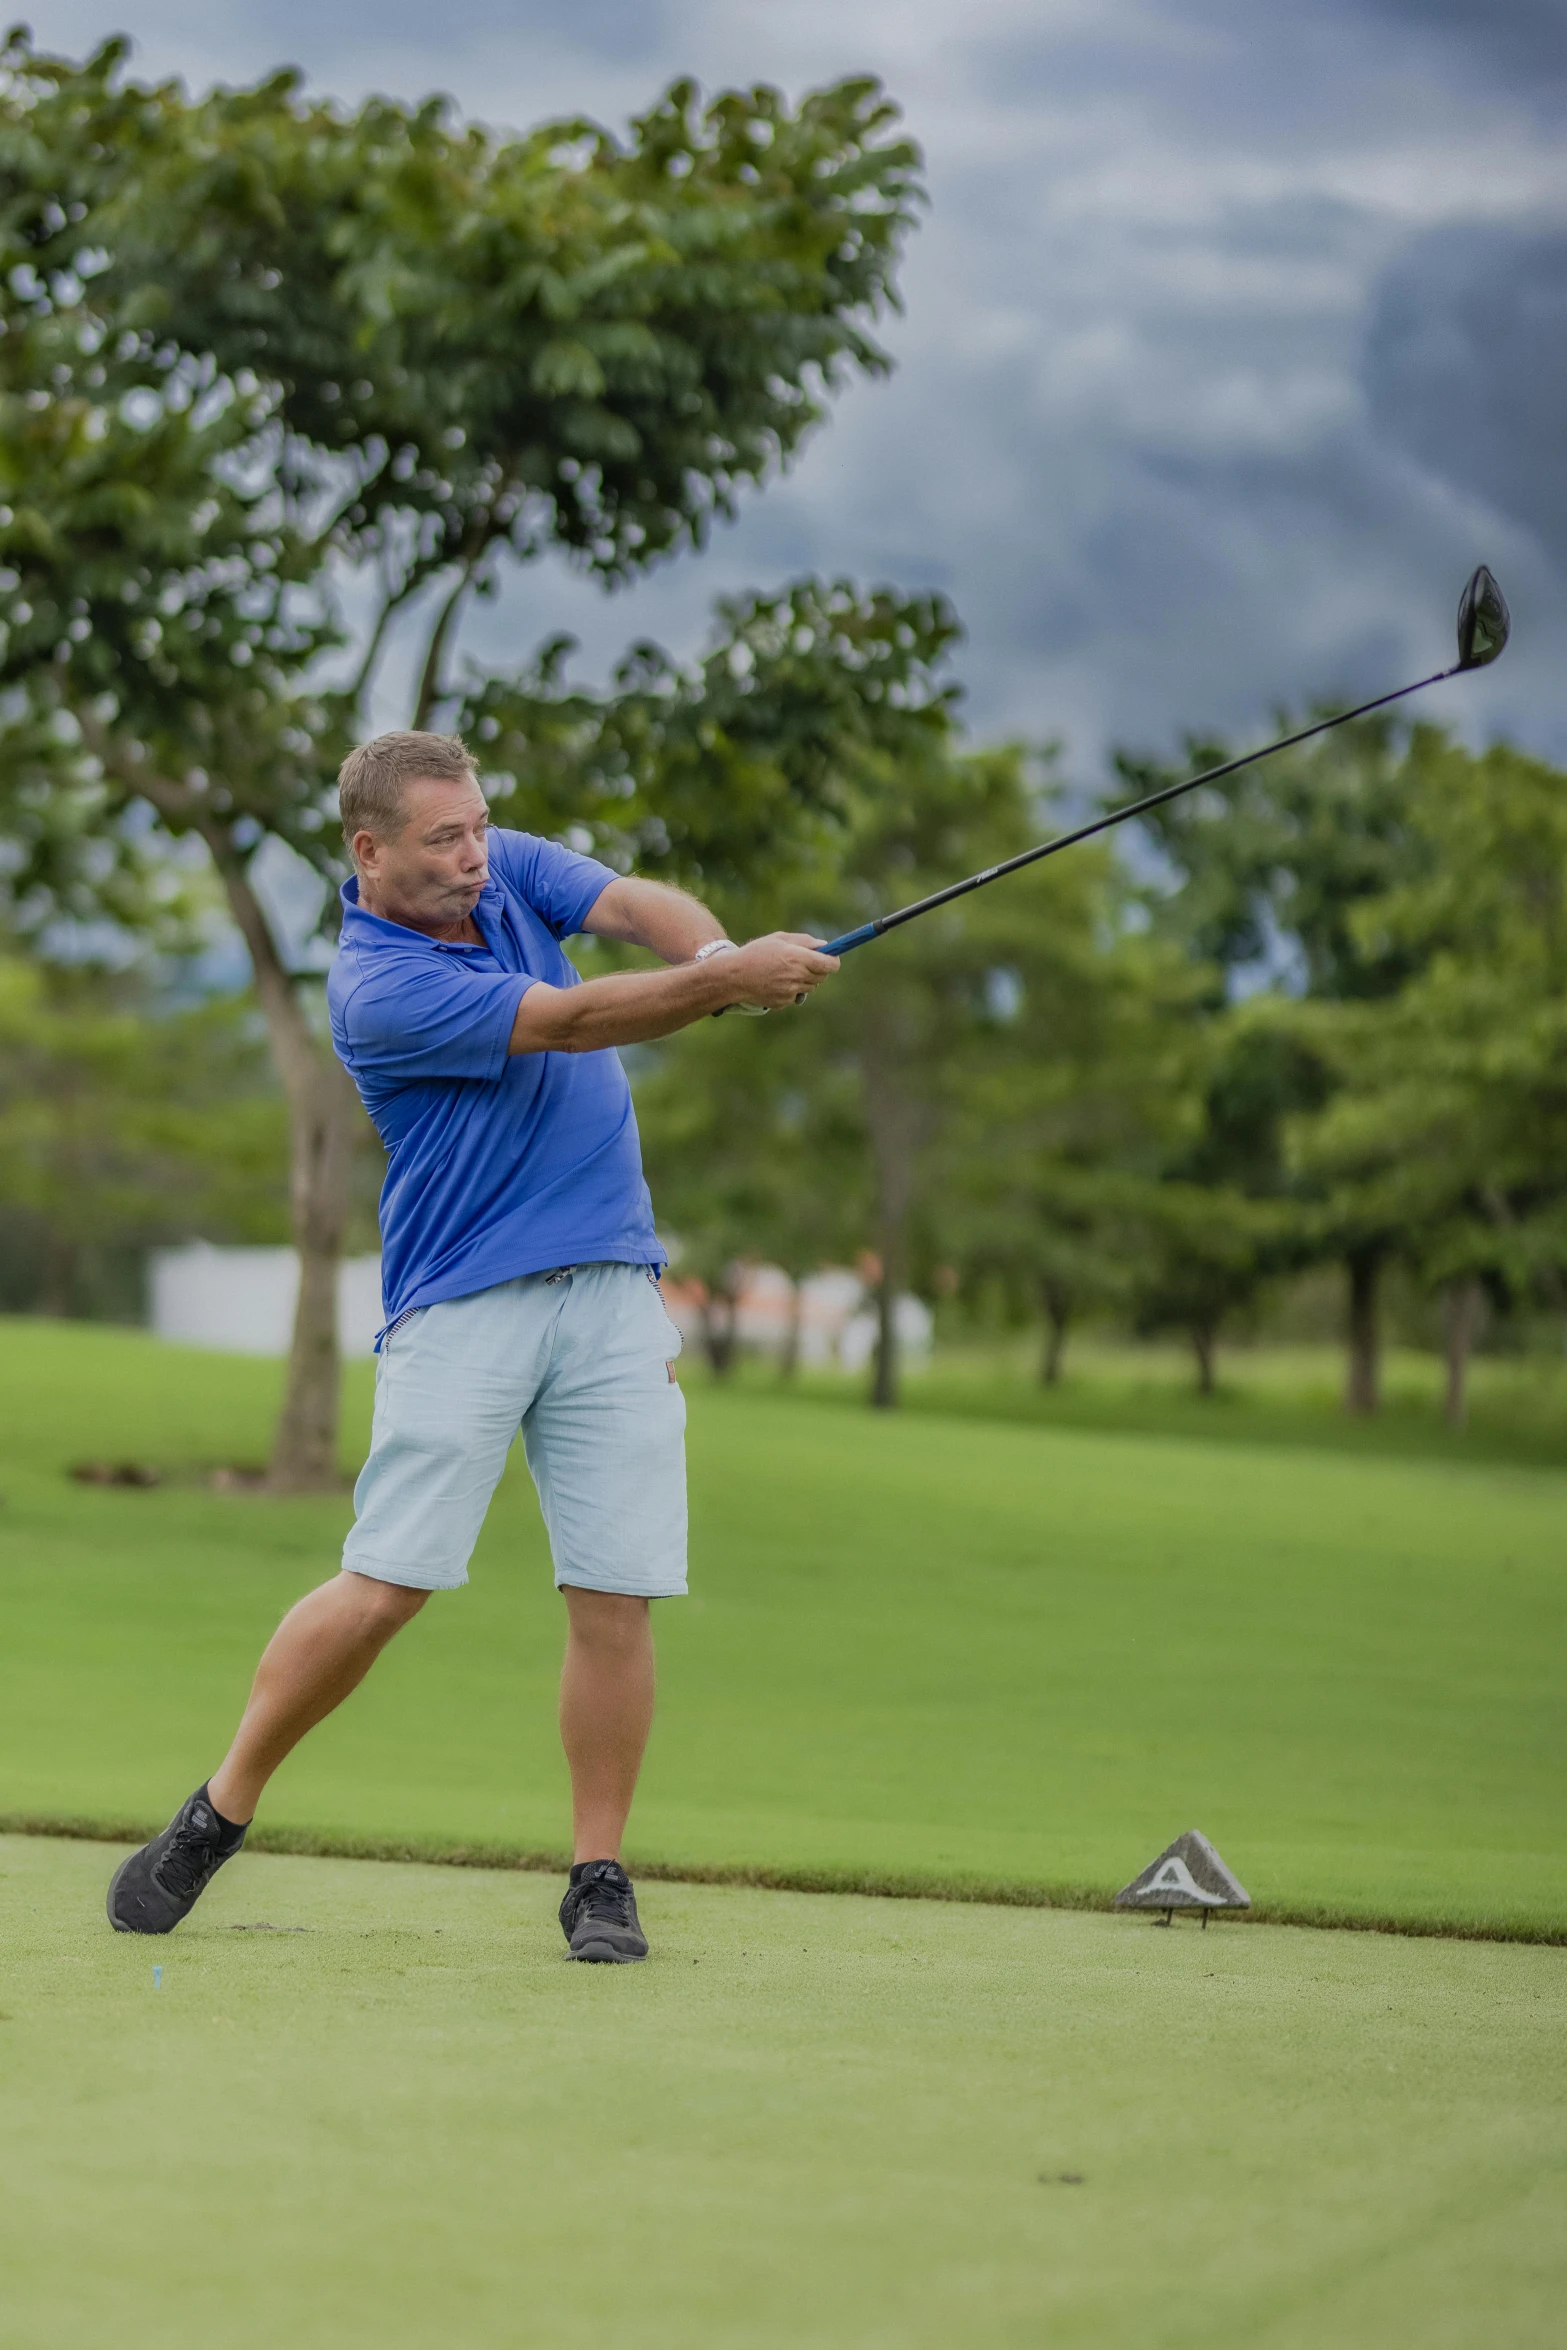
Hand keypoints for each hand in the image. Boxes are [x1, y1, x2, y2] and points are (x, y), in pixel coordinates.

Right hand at [723, 932, 839, 1011]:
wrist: (734, 976)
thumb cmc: (757, 953)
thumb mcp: (780, 939)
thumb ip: (805, 941)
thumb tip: (824, 945)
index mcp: (798, 958)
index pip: (830, 964)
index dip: (833, 961)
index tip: (832, 958)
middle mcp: (797, 976)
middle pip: (822, 976)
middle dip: (818, 969)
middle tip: (805, 962)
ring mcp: (791, 991)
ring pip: (810, 986)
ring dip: (804, 979)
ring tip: (785, 971)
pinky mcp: (784, 1002)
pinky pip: (796, 995)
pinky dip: (791, 989)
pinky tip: (776, 982)